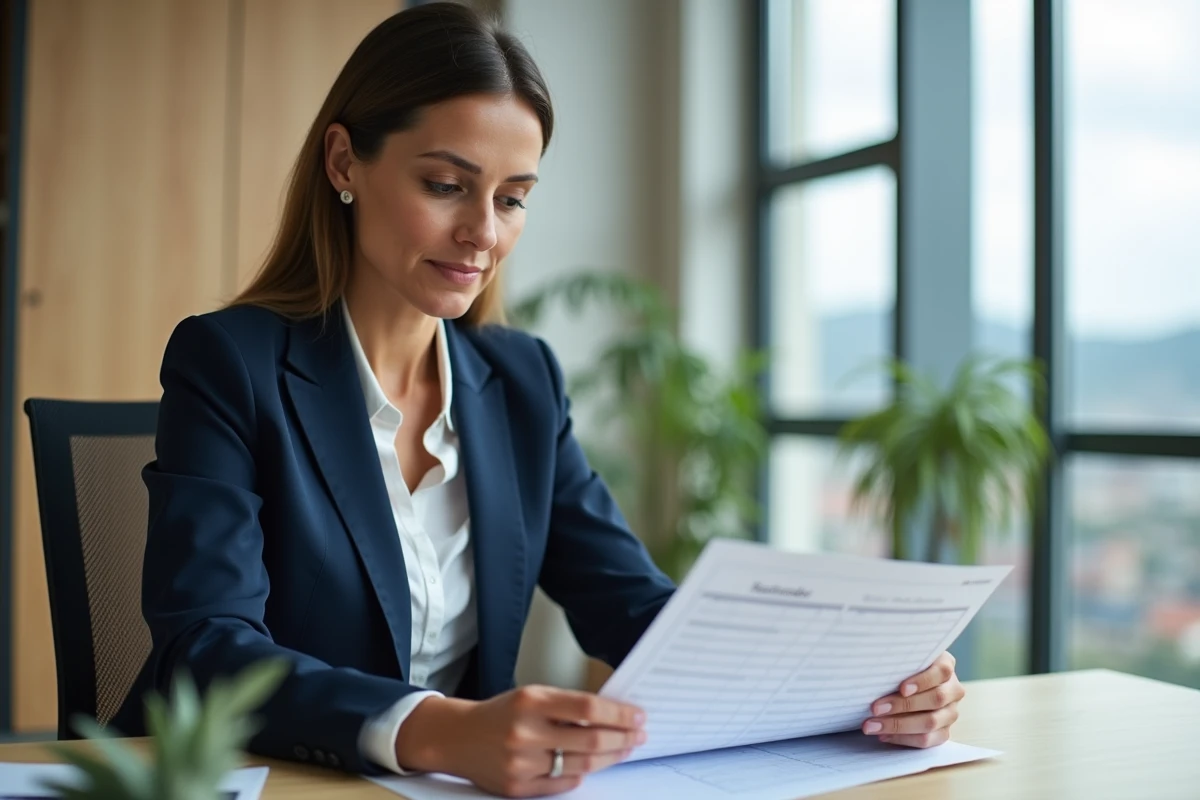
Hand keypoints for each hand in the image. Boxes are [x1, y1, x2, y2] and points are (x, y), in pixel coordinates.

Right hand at [395, 685, 645, 797]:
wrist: (458, 738)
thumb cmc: (501, 713)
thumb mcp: (531, 696)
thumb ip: (567, 705)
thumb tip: (614, 715)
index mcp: (531, 701)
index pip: (588, 709)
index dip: (619, 714)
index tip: (638, 716)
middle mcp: (525, 732)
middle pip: (590, 740)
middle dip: (622, 738)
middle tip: (639, 735)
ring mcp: (521, 763)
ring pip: (581, 765)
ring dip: (610, 758)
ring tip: (625, 749)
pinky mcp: (518, 787)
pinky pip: (563, 784)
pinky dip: (583, 775)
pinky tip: (595, 765)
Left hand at [862, 651, 963, 747]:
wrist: (904, 685)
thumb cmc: (898, 668)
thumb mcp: (899, 659)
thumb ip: (896, 661)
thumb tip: (873, 669)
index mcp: (945, 665)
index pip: (941, 671)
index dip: (923, 681)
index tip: (902, 688)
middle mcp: (953, 689)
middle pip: (935, 699)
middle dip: (903, 705)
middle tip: (874, 708)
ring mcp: (950, 712)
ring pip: (930, 722)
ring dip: (898, 725)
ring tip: (871, 725)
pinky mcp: (943, 732)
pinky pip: (927, 740)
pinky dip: (902, 739)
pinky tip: (883, 735)